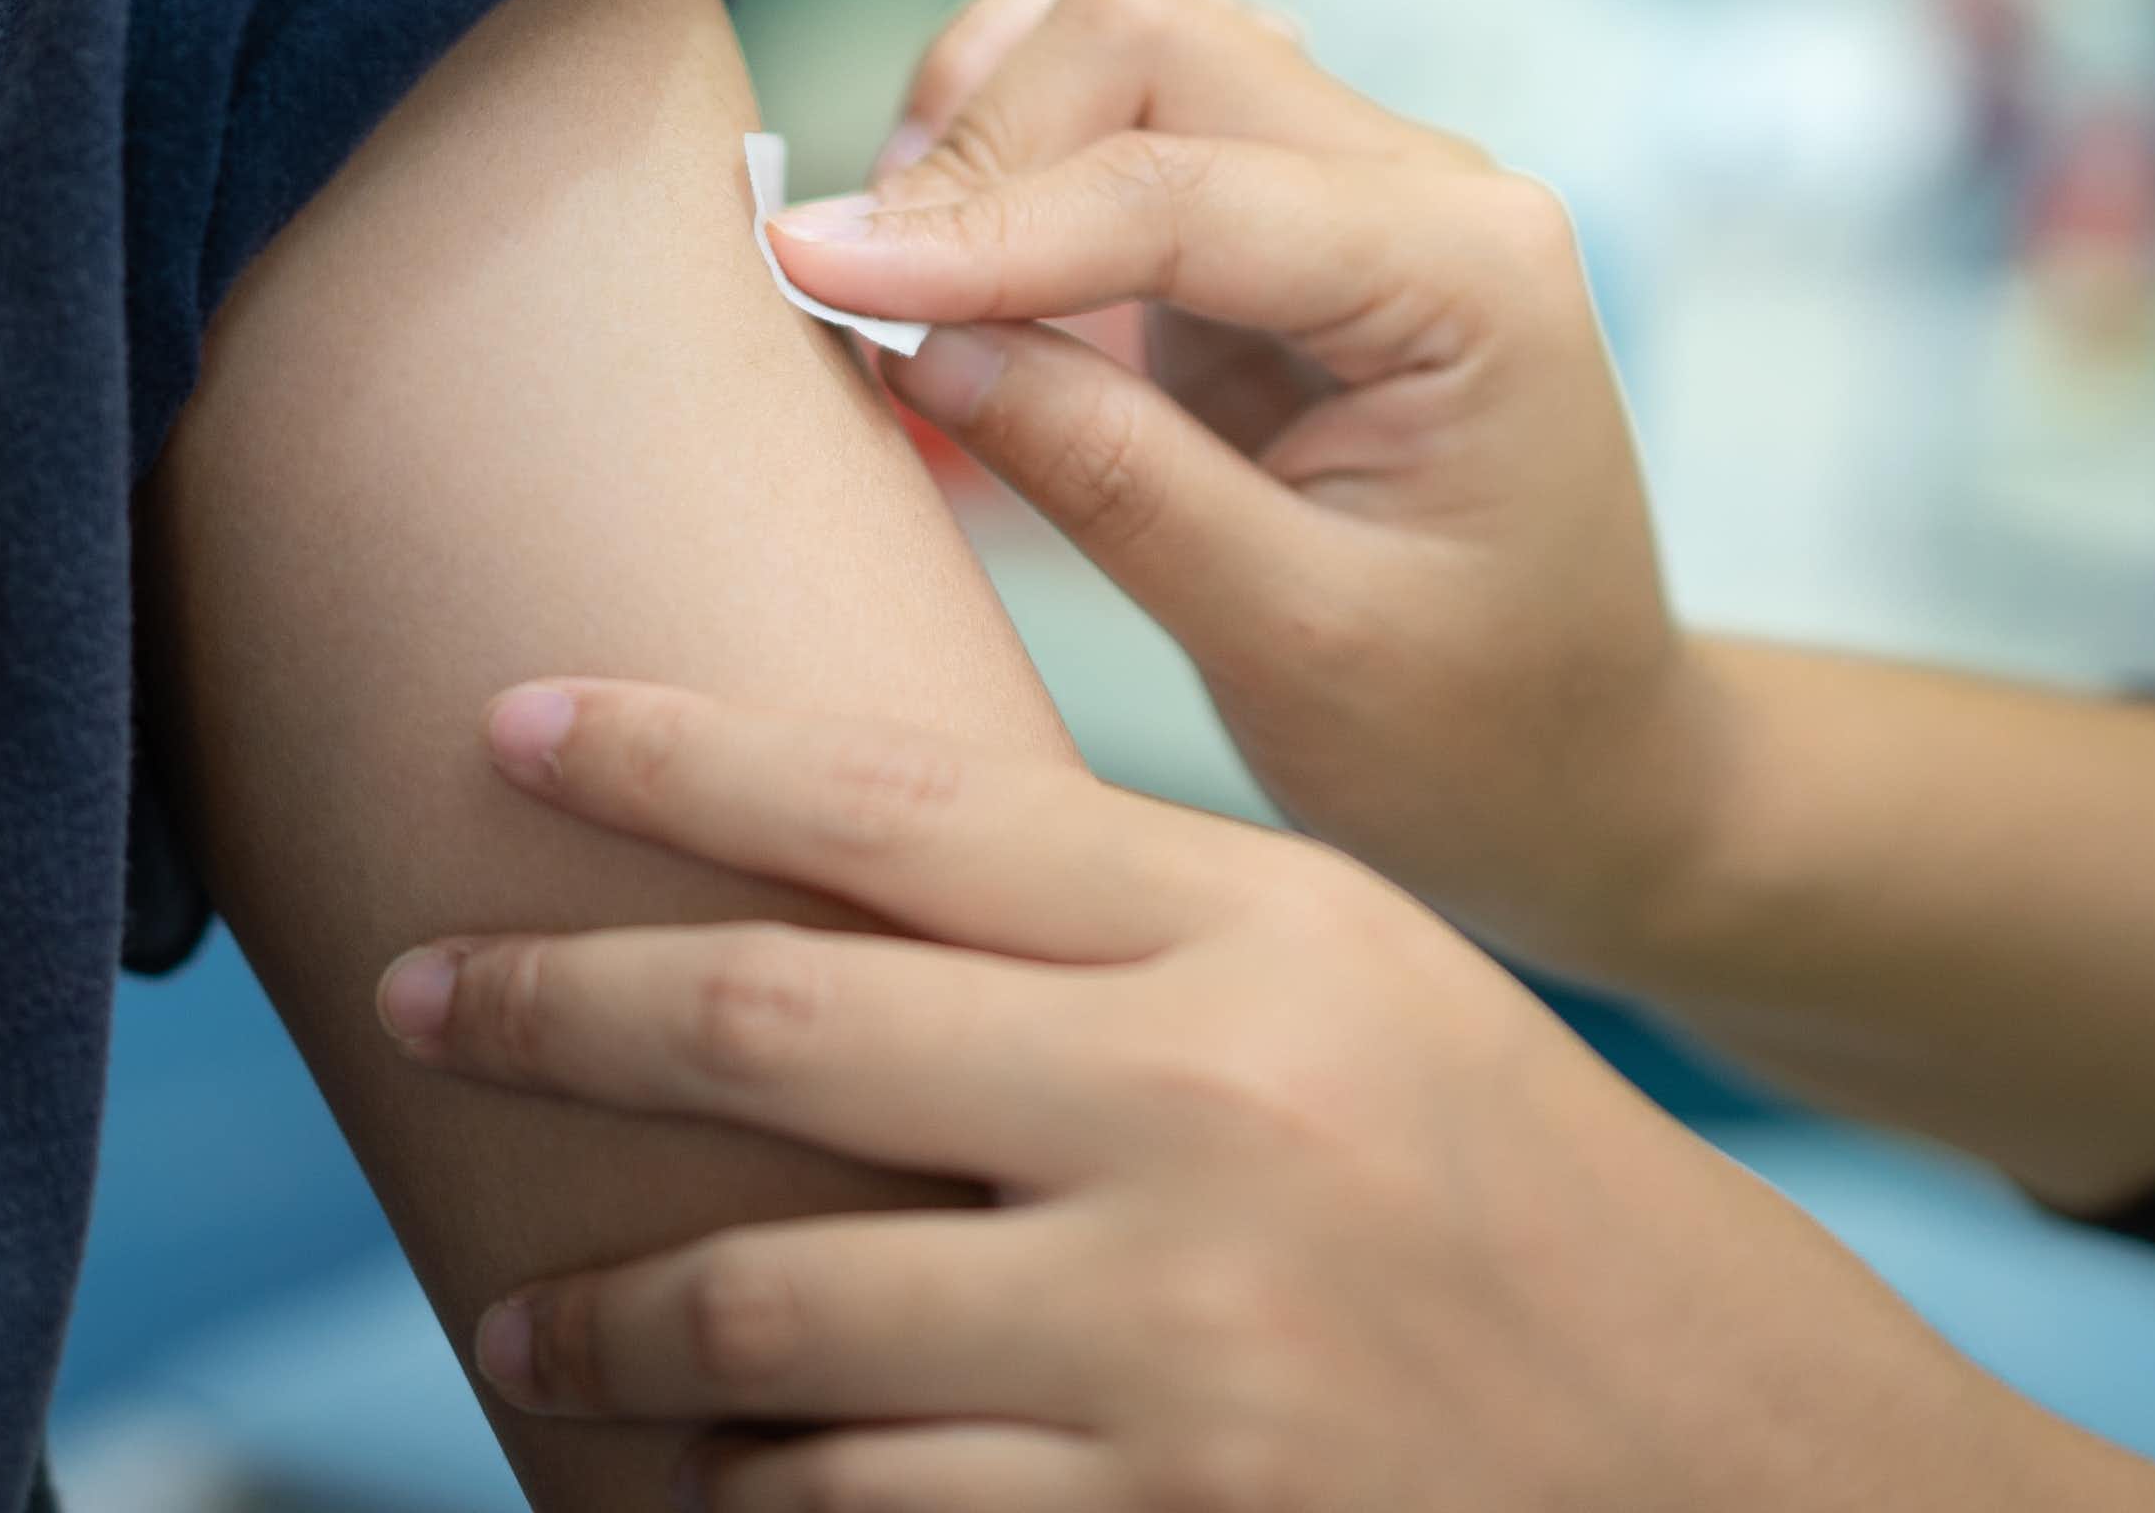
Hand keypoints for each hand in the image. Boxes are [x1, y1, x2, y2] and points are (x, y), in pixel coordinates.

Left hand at [376, 681, 2078, 1512]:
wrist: (1742, 1469)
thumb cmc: (1513, 1179)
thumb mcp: (1339, 974)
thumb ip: (1113, 920)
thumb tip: (839, 876)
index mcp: (1246, 931)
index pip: (893, 806)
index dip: (673, 755)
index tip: (511, 718)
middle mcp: (1197, 1112)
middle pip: (778, 1027)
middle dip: (554, 1003)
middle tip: (412, 983)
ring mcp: (1176, 1345)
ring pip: (776, 1318)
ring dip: (613, 1319)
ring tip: (518, 1310)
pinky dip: (751, 1493)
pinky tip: (700, 1474)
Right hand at [769, 0, 1720, 985]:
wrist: (1581, 759)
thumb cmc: (1473, 729)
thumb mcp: (1292, 643)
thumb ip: (1108, 477)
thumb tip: (904, 337)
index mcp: (1468, 273)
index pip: (1180, 188)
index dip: (976, 224)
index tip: (804, 271)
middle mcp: (1422, 180)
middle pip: (1150, 29)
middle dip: (977, 142)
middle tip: (852, 292)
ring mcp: (1353, 175)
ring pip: (1136, 14)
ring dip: (994, 100)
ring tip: (909, 253)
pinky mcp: (1279, 208)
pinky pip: (1134, 88)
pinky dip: (1024, 123)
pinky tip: (973, 244)